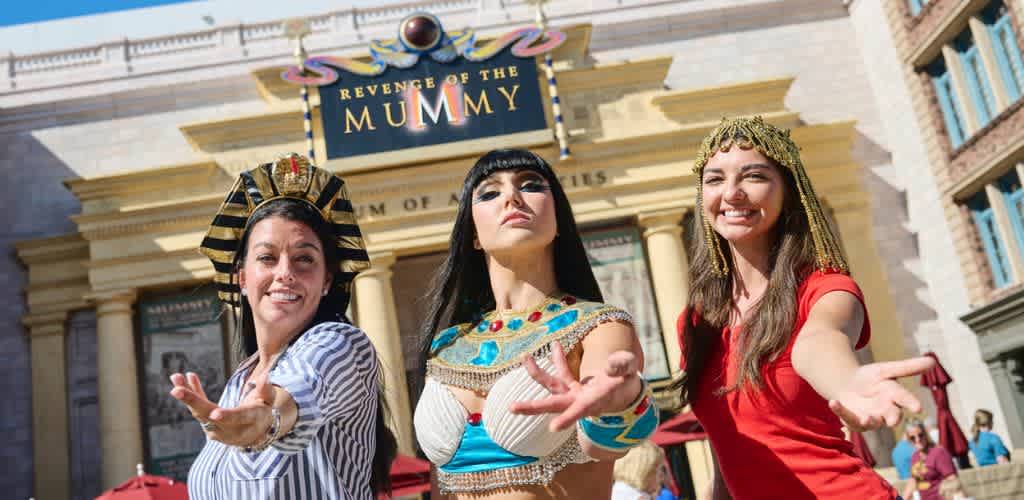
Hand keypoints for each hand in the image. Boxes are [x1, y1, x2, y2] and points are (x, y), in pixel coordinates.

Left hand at [169, 371, 274, 446]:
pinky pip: (197, 410)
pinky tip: (181, 379)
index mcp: (249, 420)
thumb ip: (266, 390)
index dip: (226, 416)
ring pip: (198, 412)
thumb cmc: (263, 411)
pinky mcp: (207, 426)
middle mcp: (230, 429)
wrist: (255, 433)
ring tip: (175, 377)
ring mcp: (216, 430)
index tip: (214, 414)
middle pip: (209, 416)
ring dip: (186, 395)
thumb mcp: (269, 401)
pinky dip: (190, 394)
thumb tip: (265, 376)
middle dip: (193, 402)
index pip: (237, 418)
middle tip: (176, 390)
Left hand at [509, 342, 642, 431]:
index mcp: (593, 403)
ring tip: (525, 357)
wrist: (625, 394)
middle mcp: (578, 402)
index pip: (578, 411)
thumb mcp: (628, 373)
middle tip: (512, 408)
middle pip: (553, 405)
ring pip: (551, 386)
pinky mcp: (572, 387)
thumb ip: (622, 367)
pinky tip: (554, 344)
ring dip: (536, 373)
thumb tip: (609, 366)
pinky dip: (557, 358)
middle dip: (532, 407)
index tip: (553, 427)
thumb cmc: (626, 384)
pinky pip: (561, 372)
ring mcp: (573, 395)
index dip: (567, 418)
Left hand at [828, 356, 934, 430]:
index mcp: (895, 396)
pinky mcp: (852, 420)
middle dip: (892, 417)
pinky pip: (846, 417)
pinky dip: (839, 410)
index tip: (917, 408)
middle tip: (892, 420)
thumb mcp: (887, 370)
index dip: (911, 403)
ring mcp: (869, 417)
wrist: (849, 386)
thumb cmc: (872, 379)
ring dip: (869, 421)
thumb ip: (907, 367)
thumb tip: (933, 361)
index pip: (905, 399)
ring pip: (871, 422)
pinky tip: (833, 402)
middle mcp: (884, 410)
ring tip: (866, 419)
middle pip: (891, 416)